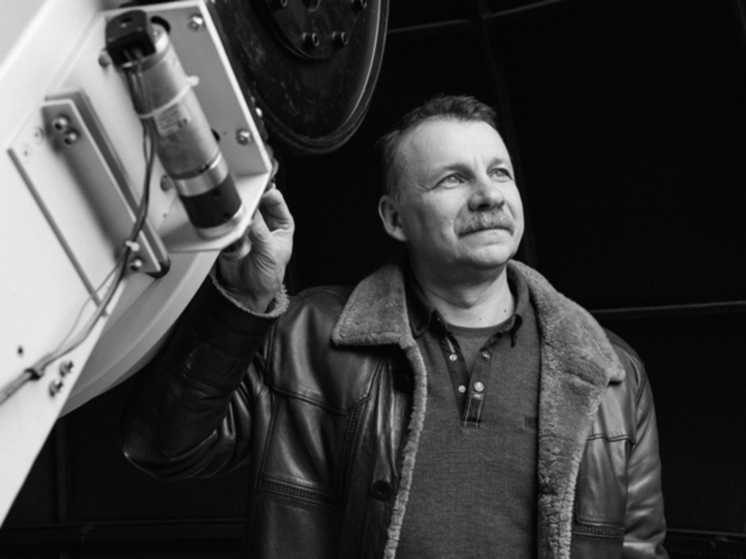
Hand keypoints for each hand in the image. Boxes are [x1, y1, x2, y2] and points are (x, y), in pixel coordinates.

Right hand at [218, 187, 293, 311]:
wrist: (246, 292)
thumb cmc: (267, 276)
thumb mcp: (269, 252)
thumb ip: (260, 231)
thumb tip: (252, 214)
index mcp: (282, 224)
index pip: (276, 200)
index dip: (268, 193)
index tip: (258, 191)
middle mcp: (265, 222)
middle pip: (258, 200)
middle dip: (251, 197)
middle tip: (244, 196)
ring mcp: (248, 225)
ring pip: (243, 207)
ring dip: (239, 206)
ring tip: (236, 207)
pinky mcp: (232, 231)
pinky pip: (229, 218)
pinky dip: (228, 216)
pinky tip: (228, 216)